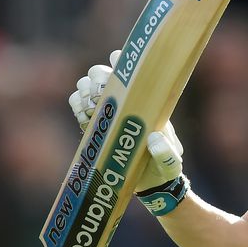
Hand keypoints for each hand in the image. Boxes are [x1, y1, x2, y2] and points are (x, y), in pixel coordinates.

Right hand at [68, 50, 183, 191]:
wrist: (151, 186)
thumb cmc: (165, 169)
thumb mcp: (170, 163)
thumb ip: (165, 153)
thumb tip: (153, 138)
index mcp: (147, 102)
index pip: (133, 71)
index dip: (121, 61)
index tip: (116, 61)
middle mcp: (126, 102)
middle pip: (102, 73)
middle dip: (98, 77)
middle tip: (100, 93)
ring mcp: (109, 113)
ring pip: (87, 86)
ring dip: (85, 91)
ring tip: (92, 108)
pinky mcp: (95, 127)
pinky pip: (78, 106)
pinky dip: (77, 106)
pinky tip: (84, 117)